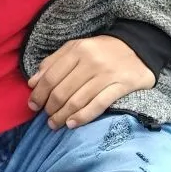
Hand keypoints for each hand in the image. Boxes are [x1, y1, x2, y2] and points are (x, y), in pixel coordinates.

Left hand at [27, 35, 155, 130]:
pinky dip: (82, 117)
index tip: (32, 105)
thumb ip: (53, 62)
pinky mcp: (121, 86)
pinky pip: (98, 105)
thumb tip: (33, 83)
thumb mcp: (76, 48)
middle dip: (50, 108)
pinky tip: (72, 124)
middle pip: (63, 90)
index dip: (39, 93)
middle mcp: (91, 61)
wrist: (137, 47)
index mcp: (77, 49)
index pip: (51, 76)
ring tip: (54, 124)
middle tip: (45, 117)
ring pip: (77, 100)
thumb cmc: (101, 50)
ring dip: (62, 116)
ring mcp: (106, 74)